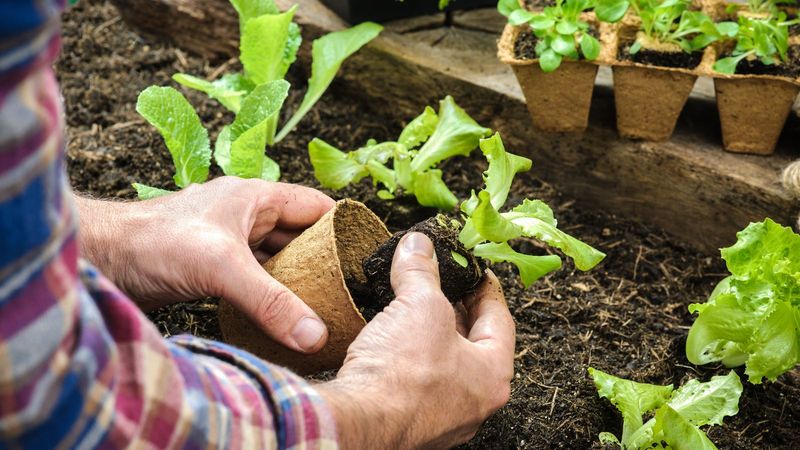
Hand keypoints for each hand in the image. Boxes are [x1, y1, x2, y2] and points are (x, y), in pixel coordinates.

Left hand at [75, 177, 334, 353]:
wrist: (101, 258)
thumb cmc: (154, 242)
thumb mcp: (222, 268)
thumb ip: (271, 302)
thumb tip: (315, 334)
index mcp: (256, 197)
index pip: (316, 206)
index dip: (344, 226)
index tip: (366, 255)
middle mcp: (245, 214)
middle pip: (299, 235)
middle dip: (323, 259)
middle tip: (348, 289)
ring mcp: (228, 240)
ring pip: (276, 257)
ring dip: (295, 278)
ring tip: (323, 304)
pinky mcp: (212, 265)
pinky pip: (254, 276)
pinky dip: (270, 292)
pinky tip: (281, 313)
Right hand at [317, 233, 515, 448]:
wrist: (358, 423)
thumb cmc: (403, 373)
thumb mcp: (418, 304)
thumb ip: (421, 271)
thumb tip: (418, 245)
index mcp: (493, 375)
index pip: (500, 320)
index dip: (485, 287)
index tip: (475, 270)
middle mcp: (473, 403)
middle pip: (472, 344)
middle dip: (455, 310)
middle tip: (442, 284)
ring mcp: (442, 418)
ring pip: (443, 366)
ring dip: (429, 335)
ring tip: (412, 307)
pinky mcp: (409, 423)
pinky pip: (416, 384)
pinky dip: (408, 359)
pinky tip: (390, 342)